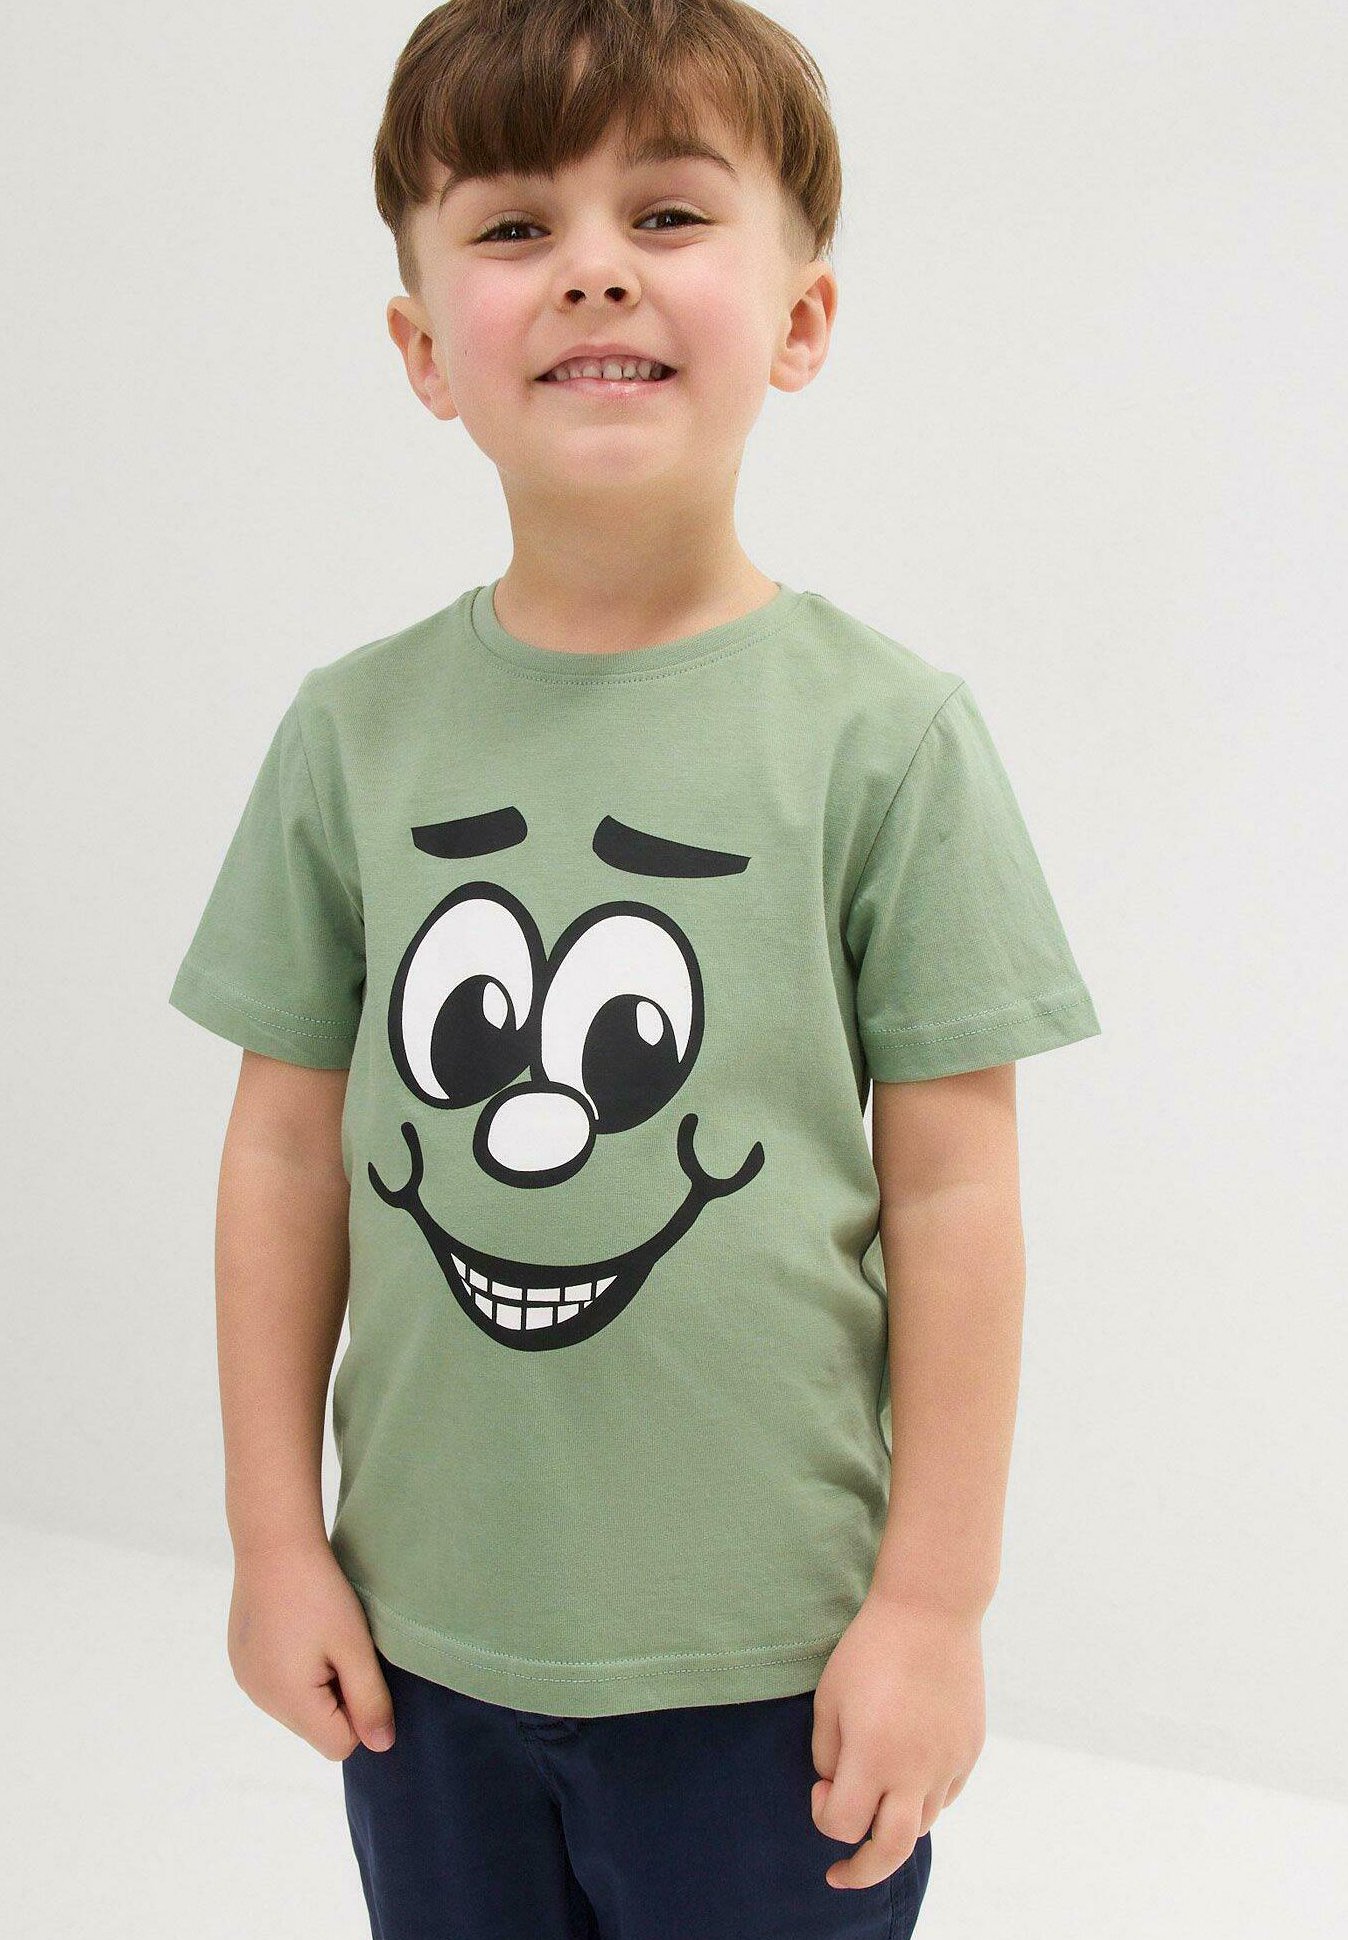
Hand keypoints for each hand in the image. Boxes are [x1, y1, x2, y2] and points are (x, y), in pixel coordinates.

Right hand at [227, 1534, 395, 1760]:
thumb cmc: (320, 1593)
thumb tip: (382, 1745)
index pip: (338, 1745)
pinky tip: (298, 1628)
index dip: (359, 1713)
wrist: (274, 1543)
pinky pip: (277, 1684)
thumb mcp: (355, 1647)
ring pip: (297, 1706)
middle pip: (316, 1727)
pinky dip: (294, 1667)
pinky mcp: (242, 1660)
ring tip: (320, 1633)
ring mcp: (247, 1680)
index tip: (359, 1668)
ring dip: (316, 1682)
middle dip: (337, 1697)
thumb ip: (370, 1700)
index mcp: (289, 1702)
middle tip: (342, 1646)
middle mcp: (261, 1700)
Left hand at [810, 1588, 985, 1888]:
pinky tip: (906, 1773)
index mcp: (873, 1756)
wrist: (931, 1609)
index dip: (823, 1814)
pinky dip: (922, 1798)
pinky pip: (945, 1794)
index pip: (843, 1825)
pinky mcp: (970, 1749)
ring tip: (876, 1803)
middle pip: (891, 1852)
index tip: (821, 1787)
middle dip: (863, 1871)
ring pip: (922, 1824)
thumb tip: (837, 1791)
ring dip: (894, 1825)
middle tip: (842, 1873)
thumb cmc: (870, 1649)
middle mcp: (916, 1769)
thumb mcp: (829, 1698)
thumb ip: (828, 1755)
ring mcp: (949, 1762)